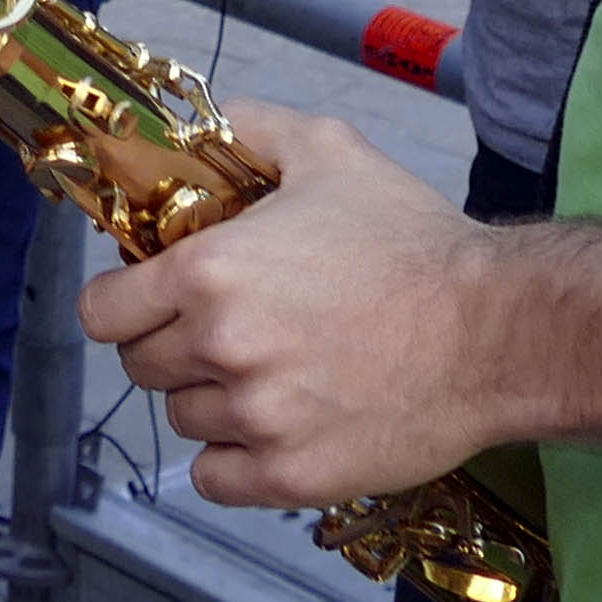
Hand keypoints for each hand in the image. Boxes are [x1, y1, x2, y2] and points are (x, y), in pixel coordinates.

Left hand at [84, 101, 503, 506]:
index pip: (105, 310)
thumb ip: (250, 128)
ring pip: (183, 419)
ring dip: (211, 399)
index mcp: (212, 272)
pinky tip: (275, 425)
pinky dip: (235, 459)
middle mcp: (221, 348)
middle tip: (226, 329)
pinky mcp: (290, 476)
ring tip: (272, 371)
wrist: (497, 330)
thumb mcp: (331, 151)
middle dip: (171, 344)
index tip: (150, 298)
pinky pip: (217, 479)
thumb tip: (201, 121)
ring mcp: (256, 420)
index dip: (124, 300)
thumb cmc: (415, 242)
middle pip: (141, 366)